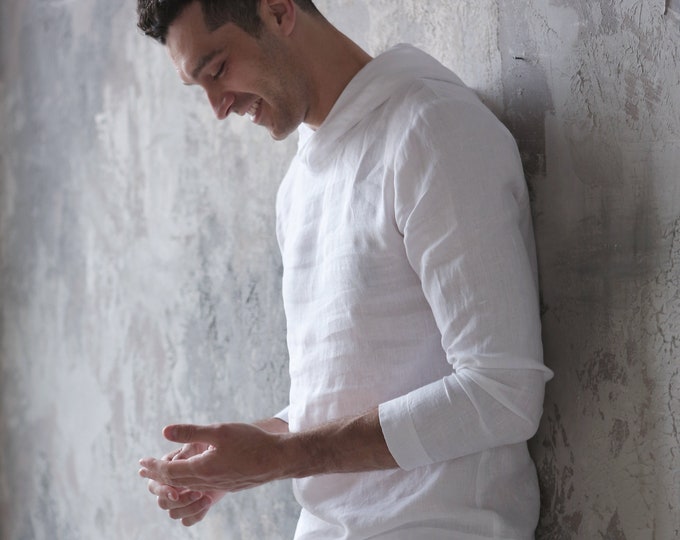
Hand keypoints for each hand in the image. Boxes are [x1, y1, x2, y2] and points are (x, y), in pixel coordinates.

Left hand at [139, 423, 290, 492]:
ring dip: (171, 480)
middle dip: (157, 475)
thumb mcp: (219, 431)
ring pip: (188, 486)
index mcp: (201, 469)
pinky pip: (200, 487)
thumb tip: (164, 431)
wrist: (277, 459)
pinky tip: (191, 477)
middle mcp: (206, 481)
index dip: (153, 467)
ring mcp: (218, 485)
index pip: (168, 471)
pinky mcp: (228, 485)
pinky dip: (188, 482)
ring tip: (162, 475)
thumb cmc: (251, 442)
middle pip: (175, 481)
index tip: (141, 463)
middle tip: (144, 471)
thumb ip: (191, 432)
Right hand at [144, 442, 225, 526]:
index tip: (174, 492)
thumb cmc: (213, 444)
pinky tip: (208, 502)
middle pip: (162, 501)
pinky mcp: (195, 504)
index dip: (162, 489)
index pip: (157, 481)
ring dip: (187, 508)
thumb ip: (185, 452)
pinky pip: (188, 519)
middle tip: (195, 493)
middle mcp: (173, 484)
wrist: (231, 455)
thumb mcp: (200, 444)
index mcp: (169, 468)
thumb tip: (172, 459)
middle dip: (175, 501)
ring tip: (206, 497)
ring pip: (173, 512)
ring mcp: (183, 496)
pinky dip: (195, 515)